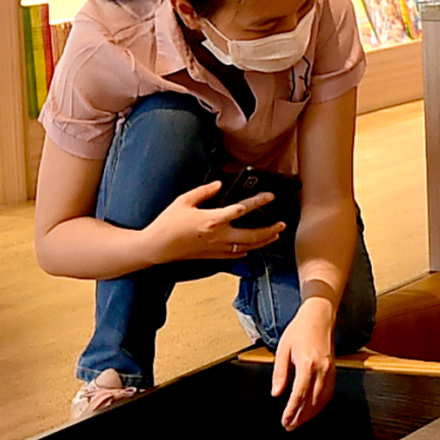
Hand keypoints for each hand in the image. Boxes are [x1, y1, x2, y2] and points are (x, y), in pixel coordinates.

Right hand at [142, 182, 285, 264]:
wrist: (157, 246)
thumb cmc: (168, 223)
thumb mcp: (184, 200)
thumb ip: (204, 192)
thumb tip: (219, 184)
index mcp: (212, 220)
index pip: (241, 210)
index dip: (258, 202)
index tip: (270, 196)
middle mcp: (218, 236)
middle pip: (252, 235)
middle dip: (270, 230)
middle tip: (282, 224)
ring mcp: (217, 248)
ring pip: (247, 247)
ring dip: (263, 241)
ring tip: (275, 235)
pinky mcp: (213, 256)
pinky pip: (235, 255)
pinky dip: (247, 251)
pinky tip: (253, 247)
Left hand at [271, 297, 335, 429]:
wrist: (319, 316)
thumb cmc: (299, 330)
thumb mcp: (282, 350)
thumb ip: (280, 373)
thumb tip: (276, 394)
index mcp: (307, 364)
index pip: (299, 395)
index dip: (291, 411)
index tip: (284, 421)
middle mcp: (322, 369)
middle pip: (312, 401)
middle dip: (301, 417)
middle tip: (290, 427)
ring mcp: (330, 371)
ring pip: (322, 400)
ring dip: (311, 414)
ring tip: (300, 422)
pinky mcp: (334, 371)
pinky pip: (328, 393)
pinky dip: (320, 405)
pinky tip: (312, 410)